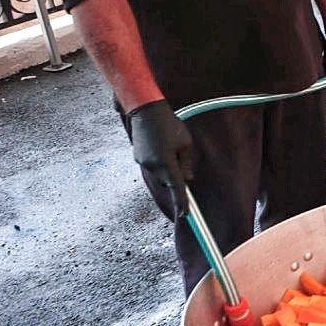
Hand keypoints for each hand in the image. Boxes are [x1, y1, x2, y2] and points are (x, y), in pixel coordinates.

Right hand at [129, 100, 194, 215]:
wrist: (145, 111)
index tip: (185, 214)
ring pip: (160, 173)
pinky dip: (159, 161)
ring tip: (169, 146)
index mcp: (166, 163)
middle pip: (168, 181)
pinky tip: (161, 145)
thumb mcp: (186, 143)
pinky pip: (153, 165)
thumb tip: (187, 179)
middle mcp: (152, 166)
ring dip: (168, 167)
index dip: (181, 203)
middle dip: (176, 175)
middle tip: (181, 156)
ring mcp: (143, 162)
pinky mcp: (138, 157)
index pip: (176, 189)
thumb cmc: (170, 125)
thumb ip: (187, 163)